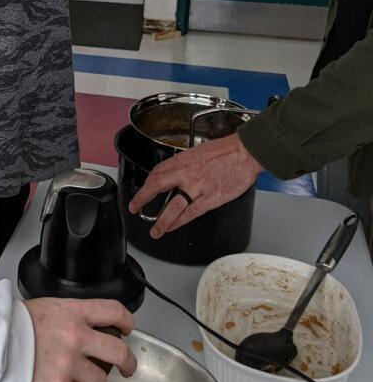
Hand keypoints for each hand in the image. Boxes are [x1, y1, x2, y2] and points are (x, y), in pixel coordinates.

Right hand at [24, 297, 135, 381]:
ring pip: (100, 381)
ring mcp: (68, 364)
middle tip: (127, 368)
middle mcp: (76, 337)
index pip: (113, 311)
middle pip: (118, 352)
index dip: (126, 321)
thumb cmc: (13, 323)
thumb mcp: (46, 307)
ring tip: (78, 381)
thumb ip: (69, 316)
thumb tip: (82, 326)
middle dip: (128, 363)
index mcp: (73, 313)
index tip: (127, 329)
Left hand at [128, 132, 262, 238]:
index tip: (143, 191)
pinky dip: (179, 222)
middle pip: (156, 186)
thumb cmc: (226, 151)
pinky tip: (173, 227)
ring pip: (172, 206)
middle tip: (135, 207)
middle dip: (142, 198)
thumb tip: (176, 172)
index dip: (146, 184)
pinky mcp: (210, 198)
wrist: (245, 152)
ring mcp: (197, 187)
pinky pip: (190, 213)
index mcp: (182, 160)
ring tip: (155, 230)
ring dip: (161, 220)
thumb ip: (185, 164)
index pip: (157, 172)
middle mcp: (186, 173)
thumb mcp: (198, 152)